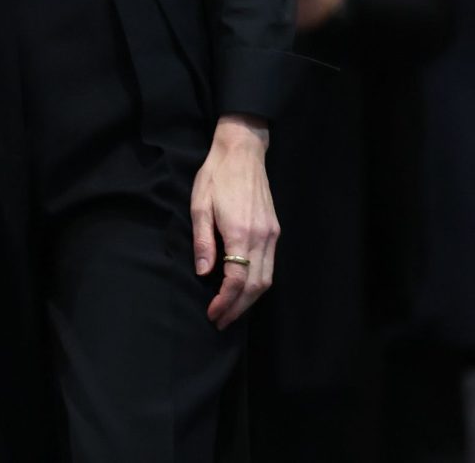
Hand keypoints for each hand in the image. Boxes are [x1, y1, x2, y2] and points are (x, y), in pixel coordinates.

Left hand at [191, 114, 278, 327]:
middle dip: (238, 307)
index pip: (237, 279)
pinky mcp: (275, 231)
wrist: (243, 152)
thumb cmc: (216, 175)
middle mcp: (263, 237)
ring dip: (250, 299)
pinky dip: (258, 284)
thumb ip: (203, 241)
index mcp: (241, 231)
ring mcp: (272, 235)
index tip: (212, 314)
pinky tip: (243, 289)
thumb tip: (203, 272)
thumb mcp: (200, 205)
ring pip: (267, 279)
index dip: (225, 301)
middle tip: (220, 321)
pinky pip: (270, 266)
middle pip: (256, 285)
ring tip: (230, 311)